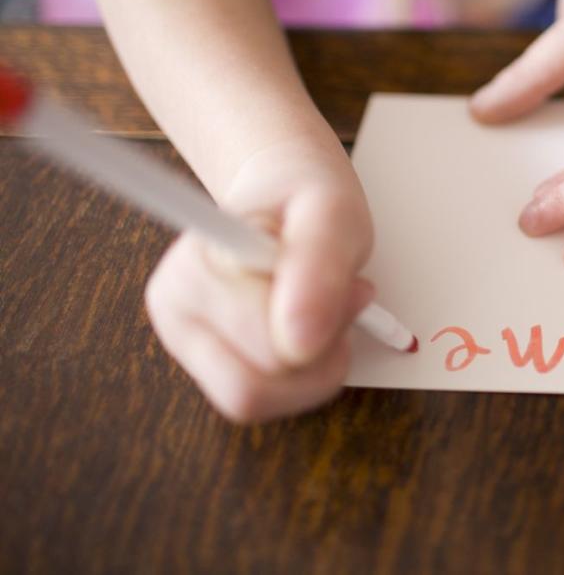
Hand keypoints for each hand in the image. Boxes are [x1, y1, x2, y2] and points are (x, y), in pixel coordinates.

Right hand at [144, 140, 374, 422]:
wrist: (284, 191)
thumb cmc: (308, 198)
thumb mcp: (334, 212)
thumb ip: (317, 266)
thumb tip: (300, 341)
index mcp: (198, 261)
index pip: (258, 346)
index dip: (319, 332)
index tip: (357, 290)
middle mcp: (176, 305)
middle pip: (252, 386)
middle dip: (318, 354)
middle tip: (349, 301)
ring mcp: (184, 340)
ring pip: (253, 401)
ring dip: (311, 370)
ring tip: (328, 314)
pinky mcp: (204, 364)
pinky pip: (258, 401)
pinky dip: (299, 378)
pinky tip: (310, 333)